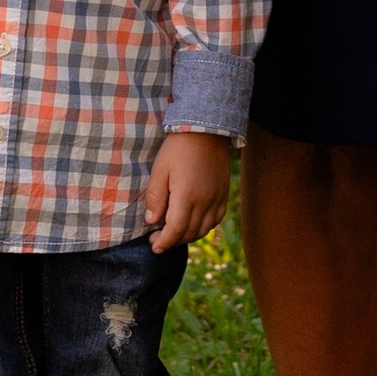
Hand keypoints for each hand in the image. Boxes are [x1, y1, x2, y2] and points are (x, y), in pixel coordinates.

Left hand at [144, 127, 232, 252]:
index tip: (154, 247)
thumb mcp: (160, 169)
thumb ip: (155, 197)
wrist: (206, 129)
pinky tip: (193, 224)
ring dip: (188, 237)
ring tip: (174, 234)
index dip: (164, 242)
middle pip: (190, 232)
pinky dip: (204, 227)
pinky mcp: (224, 193)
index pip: (176, 229)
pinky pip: (216, 219)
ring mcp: (217, 198)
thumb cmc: (178, 148)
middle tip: (158, 240)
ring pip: (204, 229)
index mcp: (187, 195)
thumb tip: (152, 221)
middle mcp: (205, 201)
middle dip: (173, 241)